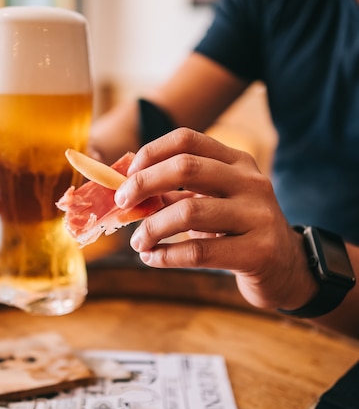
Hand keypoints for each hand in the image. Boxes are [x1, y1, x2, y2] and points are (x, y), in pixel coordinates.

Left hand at [114, 128, 317, 310]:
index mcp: (237, 162)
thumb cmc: (239, 232)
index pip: (187, 140)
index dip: (151, 153)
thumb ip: (177, 194)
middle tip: (122, 204)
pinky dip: (166, 256)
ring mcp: (258, 215)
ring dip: (151, 228)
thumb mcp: (213, 203)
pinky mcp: (258, 251)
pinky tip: (153, 258)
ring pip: (189, 211)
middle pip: (186, 167)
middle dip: (143, 184)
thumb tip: (128, 190)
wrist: (286, 268)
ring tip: (138, 242)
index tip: (126, 175)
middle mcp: (250, 181)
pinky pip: (198, 252)